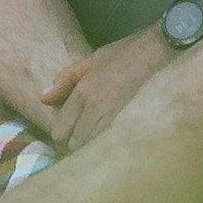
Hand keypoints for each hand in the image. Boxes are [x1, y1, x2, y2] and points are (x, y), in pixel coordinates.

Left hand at [51, 31, 170, 145]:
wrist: (159, 51)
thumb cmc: (124, 54)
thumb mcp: (90, 60)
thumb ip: (64, 80)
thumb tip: (43, 99)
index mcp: (83, 92)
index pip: (60, 130)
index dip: (60, 139)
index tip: (65, 139)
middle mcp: (95, 107)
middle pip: (74, 144)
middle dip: (73, 148)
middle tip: (79, 145)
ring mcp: (115, 117)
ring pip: (92, 149)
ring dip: (89, 151)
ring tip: (93, 148)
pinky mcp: (132, 123)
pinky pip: (111, 146)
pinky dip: (106, 150)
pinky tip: (110, 147)